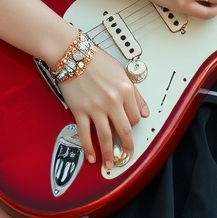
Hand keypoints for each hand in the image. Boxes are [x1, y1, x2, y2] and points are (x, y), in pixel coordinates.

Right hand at [59, 47, 148, 170]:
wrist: (73, 54)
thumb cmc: (96, 60)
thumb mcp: (122, 72)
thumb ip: (135, 93)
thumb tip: (143, 110)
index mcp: (125, 90)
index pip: (135, 116)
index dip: (134, 124)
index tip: (131, 129)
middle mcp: (113, 100)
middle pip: (124, 130)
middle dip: (127, 146)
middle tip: (127, 154)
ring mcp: (96, 108)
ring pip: (105, 137)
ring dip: (109, 153)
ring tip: (111, 163)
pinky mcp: (80, 111)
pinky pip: (85, 134)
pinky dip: (88, 147)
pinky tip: (91, 156)